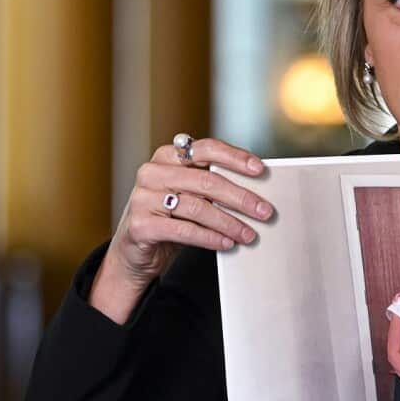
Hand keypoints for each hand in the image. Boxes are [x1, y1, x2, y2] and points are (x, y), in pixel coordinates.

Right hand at [92, 137, 272, 323]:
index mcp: (167, 156)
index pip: (207, 149)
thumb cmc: (170, 218)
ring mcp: (143, 198)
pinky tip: (226, 243)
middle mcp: (152, 172)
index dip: (236, 158)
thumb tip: (256, 192)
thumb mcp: (189, 195)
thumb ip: (212, 186)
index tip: (260, 169)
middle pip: (207, 181)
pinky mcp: (140, 225)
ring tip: (249, 234)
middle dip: (241, 198)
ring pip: (197, 207)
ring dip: (229, 223)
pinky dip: (210, 238)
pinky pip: (184, 230)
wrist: (135, 251)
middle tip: (265, 211)